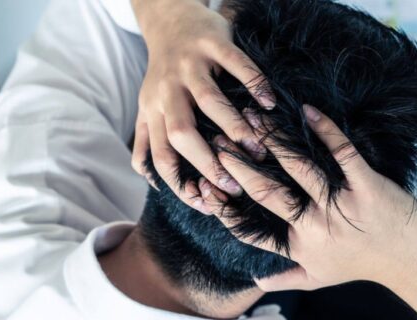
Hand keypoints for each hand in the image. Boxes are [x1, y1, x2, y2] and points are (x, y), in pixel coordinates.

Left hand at [130, 0, 273, 211]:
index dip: (182, 185)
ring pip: (210, 100)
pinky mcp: (212, 41)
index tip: (210, 203)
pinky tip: (269, 104)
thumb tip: (151, 180)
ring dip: (234, 127)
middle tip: (236, 183)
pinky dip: (255, 84)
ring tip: (257, 148)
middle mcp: (167, 90)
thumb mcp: (148, 107)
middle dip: (208, 162)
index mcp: (153, 111)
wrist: (169, 18)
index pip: (162, 157)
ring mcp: (189, 64)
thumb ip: (147, 141)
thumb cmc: (164, 74)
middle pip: (183, 133)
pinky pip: (236, 64)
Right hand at [211, 106, 416, 319]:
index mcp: (299, 246)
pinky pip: (343, 154)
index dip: (223, 206)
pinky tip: (308, 110)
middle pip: (267, 193)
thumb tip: (256, 283)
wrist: (412, 263)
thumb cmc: (364, 267)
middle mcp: (315, 227)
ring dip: (274, 140)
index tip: (203, 185)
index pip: (250, 228)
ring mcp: (341, 205)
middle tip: (217, 140)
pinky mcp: (367, 187)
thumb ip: (287, 280)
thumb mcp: (321, 279)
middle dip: (238, 165)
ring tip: (252, 116)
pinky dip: (326, 130)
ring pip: (299, 168)